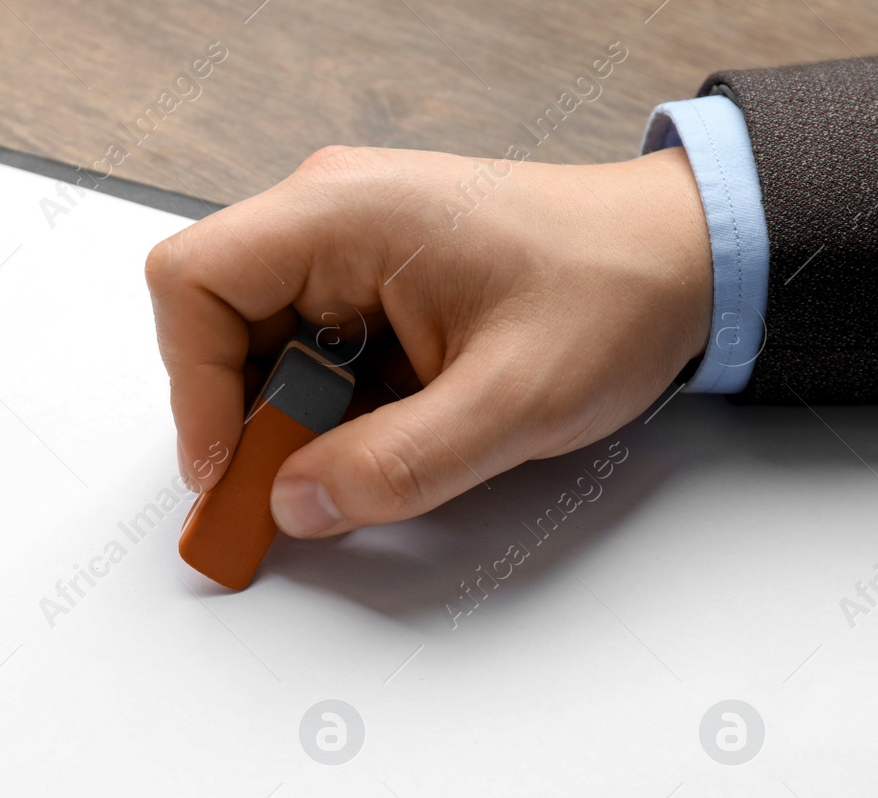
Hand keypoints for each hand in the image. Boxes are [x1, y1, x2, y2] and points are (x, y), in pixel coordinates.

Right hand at [146, 145, 711, 535]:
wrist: (685, 259)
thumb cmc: (613, 293)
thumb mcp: (511, 403)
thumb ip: (395, 466)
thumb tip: (294, 505)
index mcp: (344, 211)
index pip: (193, 282)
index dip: (192, 387)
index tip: (229, 469)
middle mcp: (329, 213)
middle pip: (216, 321)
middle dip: (244, 418)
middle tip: (289, 490)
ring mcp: (345, 244)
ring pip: (257, 344)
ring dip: (288, 418)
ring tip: (357, 459)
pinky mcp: (365, 277)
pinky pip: (304, 350)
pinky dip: (323, 408)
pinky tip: (384, 430)